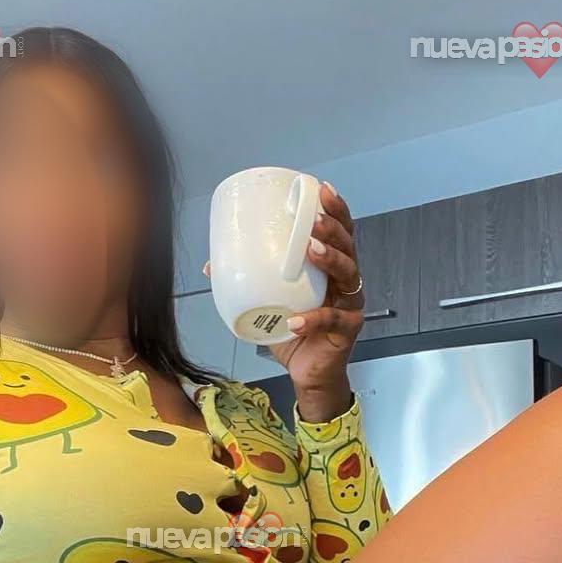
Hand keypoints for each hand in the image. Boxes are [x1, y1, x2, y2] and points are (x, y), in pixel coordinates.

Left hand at [204, 182, 362, 422]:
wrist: (308, 373)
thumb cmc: (293, 333)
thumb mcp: (269, 302)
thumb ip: (249, 281)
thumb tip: (211, 265)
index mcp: (329, 267)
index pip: (339, 231)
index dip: (334, 209)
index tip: (321, 189)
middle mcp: (344, 280)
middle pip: (348, 245)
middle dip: (333, 228)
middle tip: (313, 220)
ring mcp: (350, 303)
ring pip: (349, 273)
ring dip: (331, 259)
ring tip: (312, 250)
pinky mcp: (348, 328)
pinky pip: (333, 319)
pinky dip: (314, 318)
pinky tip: (297, 320)